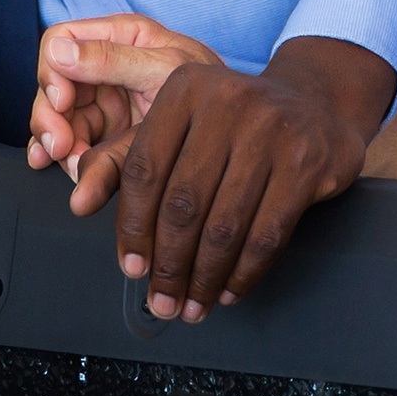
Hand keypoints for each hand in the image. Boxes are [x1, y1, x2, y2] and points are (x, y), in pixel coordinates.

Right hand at [30, 13, 220, 202]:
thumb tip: (58, 52)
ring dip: (56, 143)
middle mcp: (104, 67)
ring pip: (58, 119)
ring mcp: (104, 102)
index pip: (60, 41)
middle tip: (61, 146)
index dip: (52, 72)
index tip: (63, 103)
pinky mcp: (108, 135)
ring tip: (71, 163)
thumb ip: (112, 62)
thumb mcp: (164, 69)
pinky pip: (73, 144)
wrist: (243, 130)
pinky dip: (60, 157)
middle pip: (52, 85)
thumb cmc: (214, 87)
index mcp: (118, 36)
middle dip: (50, 117)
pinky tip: (55, 167)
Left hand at [46, 21, 394, 322]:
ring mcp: (271, 131)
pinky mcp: (307, 162)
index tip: (131, 268)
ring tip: (192, 306)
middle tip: (162, 302)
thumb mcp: (180, 119)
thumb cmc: (234, 122)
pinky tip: (228, 291)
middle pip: (183, 202)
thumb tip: (79, 204)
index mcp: (184, 89)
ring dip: (204, 278)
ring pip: (224, 225)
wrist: (317, 103)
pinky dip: (244, 273)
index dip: (132, 226)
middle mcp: (227, 103)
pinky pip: (267, 234)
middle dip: (168, 264)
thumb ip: (125, 156)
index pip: (145, 167)